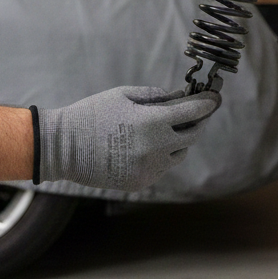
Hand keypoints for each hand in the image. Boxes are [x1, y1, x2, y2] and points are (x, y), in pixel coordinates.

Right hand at [37, 86, 220, 190]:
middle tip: (195, 114)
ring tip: (167, 130)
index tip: (214, 98)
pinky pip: (162, 168)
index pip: (193, 113)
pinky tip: (149, 147)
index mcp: (153, 123)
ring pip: (179, 155)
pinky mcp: (140, 183)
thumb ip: (155, 96)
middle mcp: (156, 148)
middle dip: (196, 123)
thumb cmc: (93, 114)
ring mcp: (149, 169)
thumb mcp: (124, 95)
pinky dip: (162, 157)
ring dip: (179, 142)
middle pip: (192, 136)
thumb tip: (178, 97)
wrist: (63, 148)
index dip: (207, 104)